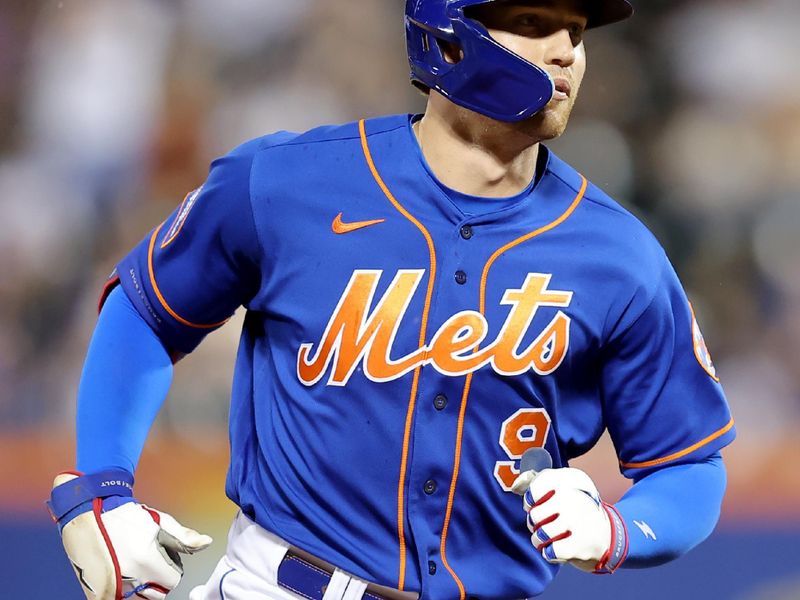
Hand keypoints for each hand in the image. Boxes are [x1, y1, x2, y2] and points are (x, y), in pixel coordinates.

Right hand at [48, 470, 211, 598]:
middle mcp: (130, 579)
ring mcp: (112, 589)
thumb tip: (206, 542)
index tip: (163, 555)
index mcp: (147, 561)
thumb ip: (183, 537)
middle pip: (158, 594)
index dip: (171, 566)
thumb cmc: (122, 516)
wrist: (86, 516)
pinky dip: (125, 592)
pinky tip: (122, 573)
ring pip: (140, 599)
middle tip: (149, 560)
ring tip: (134, 565)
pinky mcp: (97, 593)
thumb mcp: (159, 521)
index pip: (173, 580)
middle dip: (159, 579)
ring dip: (142, 587)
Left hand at [513, 467, 626, 573]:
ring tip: (547, 537)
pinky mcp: (580, 545)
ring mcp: (577, 522)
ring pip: (540, 535)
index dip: (530, 501)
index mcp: (567, 484)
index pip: (535, 489)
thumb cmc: (574, 509)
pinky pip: (550, 552)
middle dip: (534, 523)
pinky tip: (557, 547)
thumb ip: (536, 482)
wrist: (606, 534)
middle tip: (543, 524)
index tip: (536, 504)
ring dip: (539, 540)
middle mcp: (573, 500)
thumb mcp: (560, 488)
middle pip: (534, 515)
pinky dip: (550, 552)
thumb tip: (515, 486)